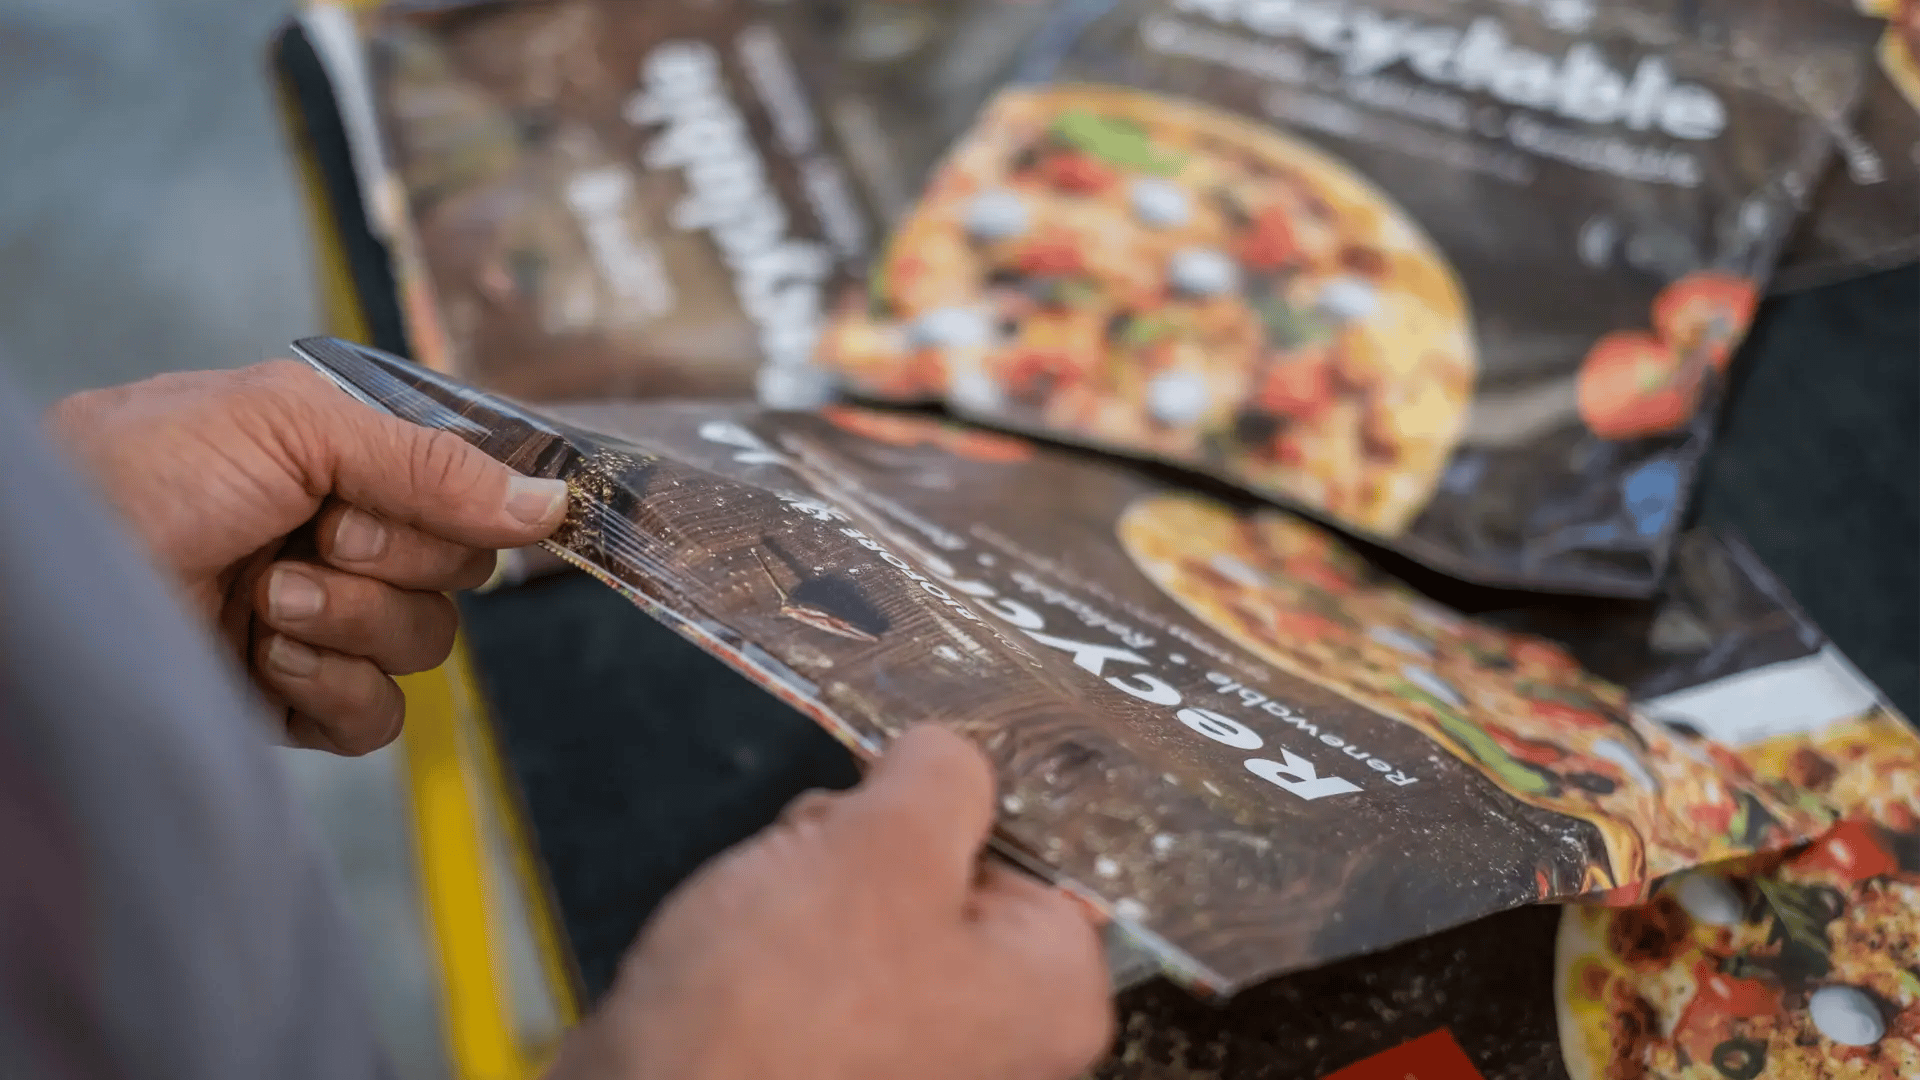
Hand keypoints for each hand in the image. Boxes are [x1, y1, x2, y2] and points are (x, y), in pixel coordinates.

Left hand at [46, 360, 567, 753]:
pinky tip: (269, 657)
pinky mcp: (299, 704)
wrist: (52, 574)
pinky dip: (334, 689)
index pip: (476, 492)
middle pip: (464, 572)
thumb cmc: (139, 472)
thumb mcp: (293, 424)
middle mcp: (350, 540)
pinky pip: (381, 718)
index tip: (442, 502)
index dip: (471, 504)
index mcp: (355, 461)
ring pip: (427, 645)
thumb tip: (548, 505)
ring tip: (267, 596)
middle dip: (393, 557)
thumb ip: (429, 461)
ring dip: (350, 619)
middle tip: (315, 535)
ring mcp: (326, 624)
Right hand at [549, 726, 1114, 1079]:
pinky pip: (814, 976)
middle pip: (945, 884)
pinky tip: (736, 956)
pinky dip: (772, 951)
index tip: (887, 800)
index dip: (948, 808)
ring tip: (761, 920)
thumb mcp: (882, 842)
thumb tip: (948, 756)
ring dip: (808, 893)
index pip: (1032, 850)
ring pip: (869, 922)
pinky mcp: (832, 1068)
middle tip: (814, 869)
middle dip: (866, 852)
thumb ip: (943, 775)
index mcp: (1054, 996)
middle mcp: (1004, 1047)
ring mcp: (917, 1066)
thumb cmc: (779, 1010)